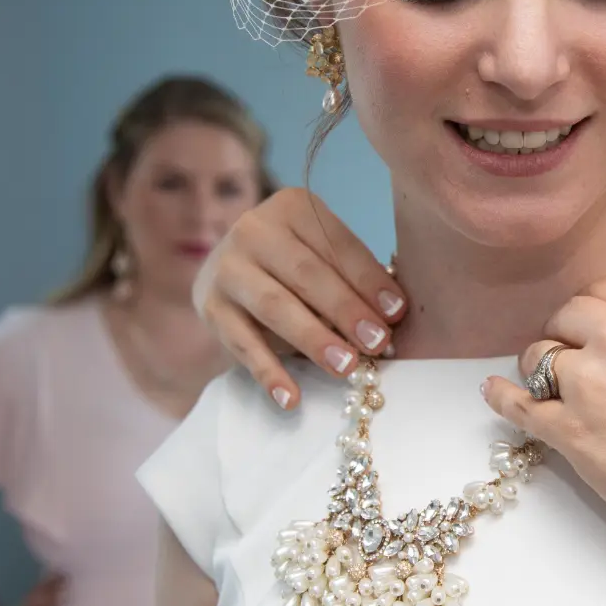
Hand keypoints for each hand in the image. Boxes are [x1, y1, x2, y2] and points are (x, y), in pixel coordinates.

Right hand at [194, 187, 407, 409]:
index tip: (397, 312)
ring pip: (273, 306)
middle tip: (377, 343)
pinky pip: (240, 344)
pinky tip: (291, 398)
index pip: (336, 244)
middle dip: (345, 310)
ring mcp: (226, 268)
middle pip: (305, 273)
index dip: (368, 279)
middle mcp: (253, 230)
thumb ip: (352, 276)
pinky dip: (268, 372)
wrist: (229, 265)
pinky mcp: (208, 306)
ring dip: (313, 338)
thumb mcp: (323, 253)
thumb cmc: (295, 262)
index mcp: (292, 207)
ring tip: (345, 366)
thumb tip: (391, 316)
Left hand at [481, 278, 605, 561]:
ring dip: (543, 372)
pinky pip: (518, 405)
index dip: (592, 313)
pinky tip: (492, 391)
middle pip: (564, 316)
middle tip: (574, 360)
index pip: (600, 291)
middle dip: (565, 335)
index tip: (590, 328)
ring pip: (538, 357)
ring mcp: (587, 383)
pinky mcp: (568, 430)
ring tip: (561, 391)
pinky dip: (501, 397)